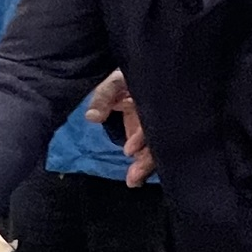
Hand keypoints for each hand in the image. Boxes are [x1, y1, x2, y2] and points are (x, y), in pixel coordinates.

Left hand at [86, 70, 151, 186]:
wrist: (136, 70)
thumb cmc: (126, 74)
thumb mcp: (114, 81)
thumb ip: (104, 97)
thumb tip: (92, 117)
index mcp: (154, 100)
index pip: (153, 122)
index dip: (142, 137)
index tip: (128, 150)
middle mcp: (158, 115)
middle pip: (159, 140)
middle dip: (147, 161)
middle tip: (133, 179)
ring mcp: (154, 124)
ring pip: (155, 147)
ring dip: (145, 165)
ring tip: (133, 182)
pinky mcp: (147, 130)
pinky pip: (149, 149)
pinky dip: (143, 163)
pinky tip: (135, 179)